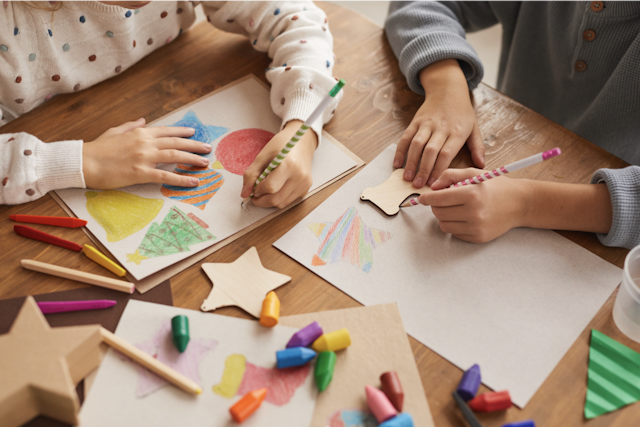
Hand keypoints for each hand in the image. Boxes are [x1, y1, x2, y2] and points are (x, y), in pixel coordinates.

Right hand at [83, 118, 211, 188]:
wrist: (83, 162)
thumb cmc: (97, 149)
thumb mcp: (115, 132)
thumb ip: (131, 126)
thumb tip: (142, 120)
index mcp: (139, 133)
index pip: (166, 131)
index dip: (182, 132)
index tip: (193, 133)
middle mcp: (145, 143)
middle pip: (176, 143)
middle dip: (194, 146)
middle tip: (207, 148)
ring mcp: (144, 157)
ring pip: (175, 156)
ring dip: (192, 159)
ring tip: (205, 163)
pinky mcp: (141, 173)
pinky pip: (166, 176)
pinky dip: (182, 179)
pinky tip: (193, 181)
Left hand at [241, 120, 315, 208]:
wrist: (302, 142)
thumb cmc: (282, 145)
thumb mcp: (263, 155)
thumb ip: (251, 174)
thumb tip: (244, 194)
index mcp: (289, 165)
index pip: (270, 187)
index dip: (258, 190)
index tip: (254, 187)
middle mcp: (300, 177)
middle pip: (276, 200)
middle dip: (261, 200)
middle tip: (255, 194)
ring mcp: (304, 185)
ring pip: (281, 204)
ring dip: (269, 201)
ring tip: (265, 189)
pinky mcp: (306, 189)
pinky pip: (288, 201)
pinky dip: (279, 198)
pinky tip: (277, 187)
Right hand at [394, 59, 484, 187]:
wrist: (447, 90)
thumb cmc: (462, 112)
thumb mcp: (474, 127)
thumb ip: (477, 147)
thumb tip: (481, 165)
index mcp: (457, 131)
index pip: (446, 154)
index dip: (438, 169)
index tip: (435, 184)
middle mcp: (440, 128)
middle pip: (430, 151)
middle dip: (423, 170)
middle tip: (418, 186)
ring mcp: (426, 124)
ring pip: (416, 145)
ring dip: (411, 162)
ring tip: (407, 178)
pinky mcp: (415, 122)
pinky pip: (405, 137)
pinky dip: (400, 151)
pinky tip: (397, 164)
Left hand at [418, 168, 529, 242]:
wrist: (520, 204)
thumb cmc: (495, 186)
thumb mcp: (474, 173)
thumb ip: (450, 175)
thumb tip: (432, 187)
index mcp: (472, 194)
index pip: (438, 199)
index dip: (426, 198)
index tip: (422, 198)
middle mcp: (474, 213)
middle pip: (438, 213)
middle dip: (436, 206)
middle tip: (444, 200)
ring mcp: (476, 228)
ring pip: (444, 225)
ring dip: (445, 216)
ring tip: (456, 208)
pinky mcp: (478, 238)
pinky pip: (454, 234)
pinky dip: (455, 225)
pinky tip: (465, 217)